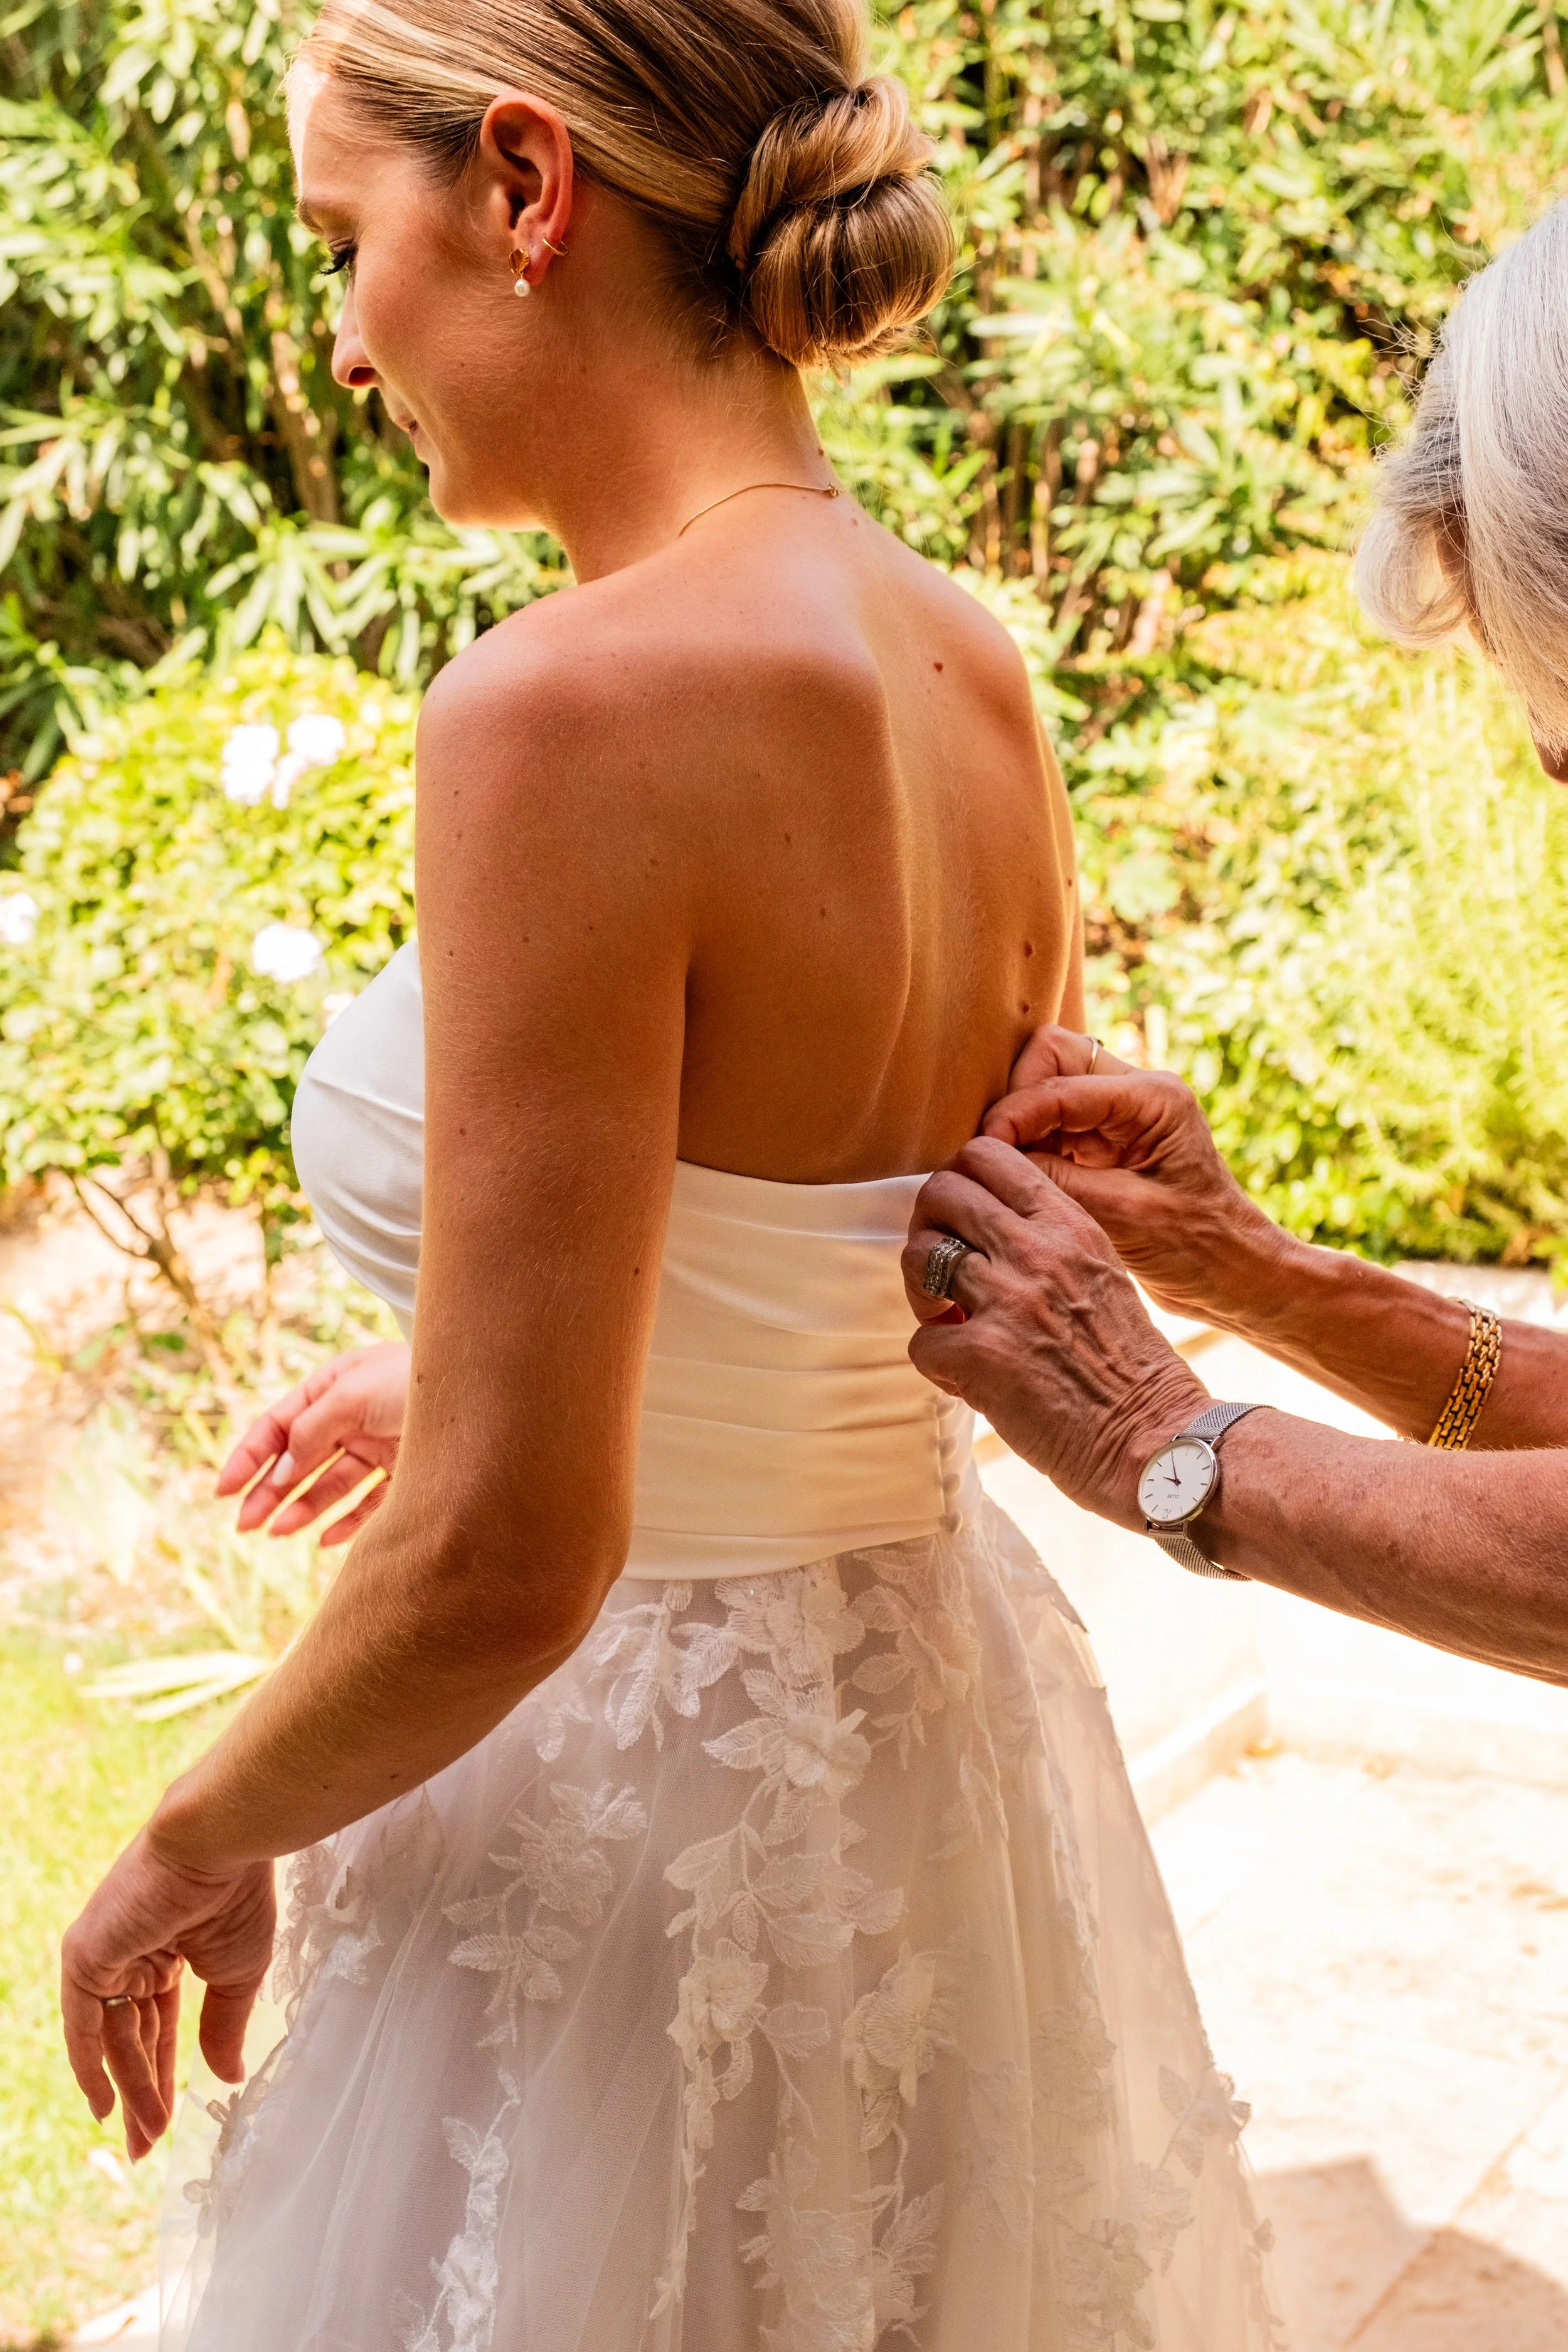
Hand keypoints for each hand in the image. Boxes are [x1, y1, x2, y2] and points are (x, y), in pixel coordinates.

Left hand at [60, 1828, 275, 2159]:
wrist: (220, 1847)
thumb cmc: (236, 1895)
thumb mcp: (236, 1975)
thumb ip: (222, 2028)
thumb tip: (228, 2077)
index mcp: (164, 1951)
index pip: (157, 2025)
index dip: (163, 2074)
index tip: (168, 2121)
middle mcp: (128, 1955)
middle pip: (131, 2038)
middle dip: (142, 2092)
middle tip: (149, 2143)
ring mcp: (104, 1953)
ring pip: (112, 2037)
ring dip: (129, 2088)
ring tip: (145, 2137)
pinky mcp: (86, 1954)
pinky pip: (83, 2022)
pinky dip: (90, 2065)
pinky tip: (103, 2104)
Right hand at [217, 1342, 410, 1542]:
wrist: (487, 1389)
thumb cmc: (417, 1378)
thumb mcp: (354, 1395)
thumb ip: (311, 1432)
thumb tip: (280, 1474)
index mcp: (335, 1386)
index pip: (279, 1424)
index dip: (249, 1457)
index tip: (223, 1492)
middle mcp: (355, 1416)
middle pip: (300, 1459)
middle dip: (269, 1491)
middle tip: (244, 1526)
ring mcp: (381, 1444)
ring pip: (331, 1485)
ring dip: (301, 1509)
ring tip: (279, 1532)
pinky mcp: (408, 1472)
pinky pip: (369, 1503)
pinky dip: (345, 1522)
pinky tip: (322, 1539)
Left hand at [902, 1137, 1209, 1523]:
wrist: (1157, 1442)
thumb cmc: (1129, 1370)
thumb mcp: (1102, 1276)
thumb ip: (1049, 1244)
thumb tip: (982, 1232)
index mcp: (1071, 1225)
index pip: (988, 1153)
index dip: (959, 1181)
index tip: (962, 1220)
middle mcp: (1037, 1250)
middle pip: (941, 1193)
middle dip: (929, 1228)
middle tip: (942, 1272)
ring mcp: (1007, 1299)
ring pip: (918, 1255)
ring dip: (922, 1292)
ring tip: (950, 1322)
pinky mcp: (982, 1354)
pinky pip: (920, 1339)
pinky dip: (936, 1362)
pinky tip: (966, 1377)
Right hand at [980, 1025, 1287, 1325]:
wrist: (1231, 1277)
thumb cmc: (1196, 1250)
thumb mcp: (1123, 1217)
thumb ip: (1057, 1181)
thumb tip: (989, 1159)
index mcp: (1154, 1098)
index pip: (1060, 1081)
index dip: (1012, 1114)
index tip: (981, 1153)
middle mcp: (1137, 1092)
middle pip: (1050, 1058)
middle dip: (1014, 1102)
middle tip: (994, 1157)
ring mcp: (1119, 1113)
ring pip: (1045, 1085)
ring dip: (1019, 1126)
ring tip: (1004, 1173)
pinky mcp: (1104, 1140)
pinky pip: (1051, 1123)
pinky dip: (1028, 1145)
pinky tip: (1020, 1182)